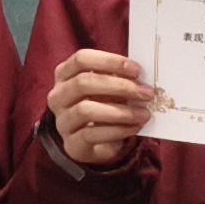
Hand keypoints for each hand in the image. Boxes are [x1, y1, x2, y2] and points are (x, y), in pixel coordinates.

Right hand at [49, 48, 153, 167]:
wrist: (92, 142)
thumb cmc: (101, 106)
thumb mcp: (107, 89)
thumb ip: (118, 79)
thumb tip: (142, 80)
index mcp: (64, 75)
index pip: (81, 59)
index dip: (109, 61)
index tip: (136, 70)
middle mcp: (58, 96)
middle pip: (83, 83)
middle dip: (120, 86)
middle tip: (146, 93)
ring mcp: (62, 121)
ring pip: (86, 110)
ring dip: (121, 111)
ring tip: (144, 114)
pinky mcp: (72, 144)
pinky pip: (92, 134)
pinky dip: (118, 130)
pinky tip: (135, 127)